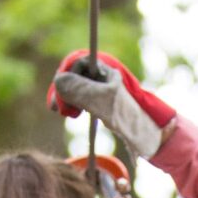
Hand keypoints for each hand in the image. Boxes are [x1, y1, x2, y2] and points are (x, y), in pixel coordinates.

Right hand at [49, 50, 174, 158]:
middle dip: (63, 87)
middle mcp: (102, 77)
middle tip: (55, 106)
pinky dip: (71, 104)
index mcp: (106, 70)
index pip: (80, 62)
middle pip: (75, 74)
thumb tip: (59, 80)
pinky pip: (79, 97)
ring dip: (65, 97)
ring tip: (61, 111)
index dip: (68, 73)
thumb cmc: (126, 116)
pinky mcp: (98, 102)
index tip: (62, 90)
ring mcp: (100, 89)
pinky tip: (69, 113)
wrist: (142, 135)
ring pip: (75, 87)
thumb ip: (82, 89)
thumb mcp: (102, 101)